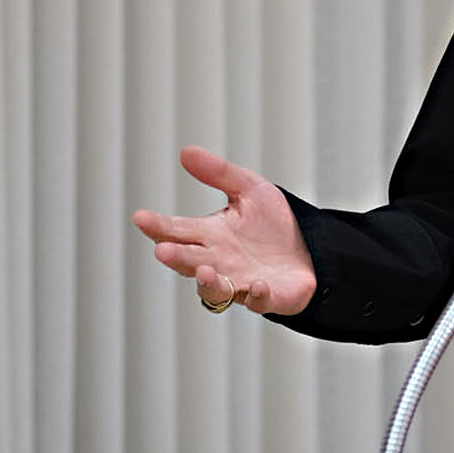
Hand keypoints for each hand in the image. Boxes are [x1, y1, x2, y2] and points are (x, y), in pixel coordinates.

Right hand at [132, 146, 316, 315]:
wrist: (312, 248)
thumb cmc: (274, 224)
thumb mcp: (250, 189)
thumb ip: (219, 173)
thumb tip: (186, 151)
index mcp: (210, 235)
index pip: (177, 230)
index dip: (158, 225)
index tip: (141, 217)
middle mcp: (219, 261)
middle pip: (189, 261)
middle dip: (176, 257)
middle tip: (162, 250)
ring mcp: (240, 282)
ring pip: (215, 289)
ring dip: (208, 283)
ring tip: (205, 271)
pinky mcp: (267, 296)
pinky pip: (257, 301)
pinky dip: (256, 295)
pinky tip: (257, 284)